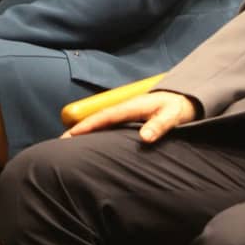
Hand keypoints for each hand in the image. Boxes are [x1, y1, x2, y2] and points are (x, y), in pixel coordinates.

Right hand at [64, 90, 196, 141]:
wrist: (185, 100)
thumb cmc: (178, 108)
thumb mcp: (172, 116)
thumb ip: (159, 126)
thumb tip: (144, 138)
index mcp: (132, 106)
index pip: (105, 117)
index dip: (88, 126)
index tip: (71, 135)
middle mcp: (125, 108)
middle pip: (98, 119)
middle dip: (79, 129)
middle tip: (59, 143)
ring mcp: (126, 112)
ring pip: (101, 122)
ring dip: (85, 131)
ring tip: (67, 144)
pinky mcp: (128, 117)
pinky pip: (107, 124)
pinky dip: (95, 131)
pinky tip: (89, 142)